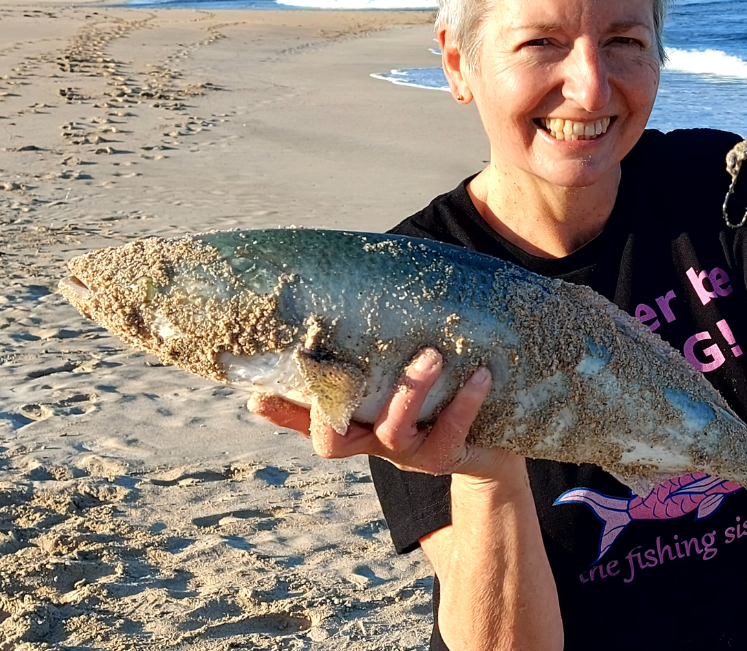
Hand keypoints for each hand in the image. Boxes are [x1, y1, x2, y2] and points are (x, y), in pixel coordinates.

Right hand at [247, 348, 514, 477]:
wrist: (489, 448)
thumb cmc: (437, 395)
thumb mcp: (400, 375)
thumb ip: (374, 349)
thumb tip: (351, 289)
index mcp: (354, 422)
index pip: (307, 419)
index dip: (282, 412)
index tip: (257, 395)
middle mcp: (373, 442)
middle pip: (332, 441)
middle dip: (329, 409)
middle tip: (339, 370)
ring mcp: (409, 454)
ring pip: (394, 431)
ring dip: (408, 391)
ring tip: (431, 354)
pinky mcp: (447, 456)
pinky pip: (451, 434)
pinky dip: (464, 404)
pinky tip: (481, 375)